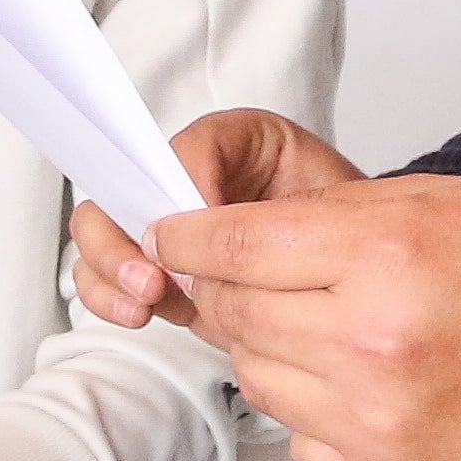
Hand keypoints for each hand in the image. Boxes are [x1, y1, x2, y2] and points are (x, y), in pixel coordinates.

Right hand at [74, 109, 366, 327]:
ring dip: (111, 272)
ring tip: (146, 303)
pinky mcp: (160, 272)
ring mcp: (165, 229)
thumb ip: (268, 212)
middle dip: (121, 240)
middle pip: (114, 190)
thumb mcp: (324, 200)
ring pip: (99, 236)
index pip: (174, 151)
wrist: (360, 270)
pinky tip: (139, 313)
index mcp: (223, 147)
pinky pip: (108, 278)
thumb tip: (207, 236)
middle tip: (152, 281)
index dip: (166, 194)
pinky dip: (112, 298)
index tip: (181, 236)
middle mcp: (182, 180)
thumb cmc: (341, 227)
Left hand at [151, 174, 460, 460]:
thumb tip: (227, 235)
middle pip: (233, 315)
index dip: (186, 237)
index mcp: (380, 256)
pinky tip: (361, 382)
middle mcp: (370, 343)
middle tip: (253, 277)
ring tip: (329, 328)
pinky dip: (313, 409)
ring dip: (272, 350)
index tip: (172, 235)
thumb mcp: (429, 201)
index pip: (229, 246)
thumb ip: (322, 217)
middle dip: (228, 290)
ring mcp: (376, 420)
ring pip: (257, 379)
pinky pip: (301, 439)